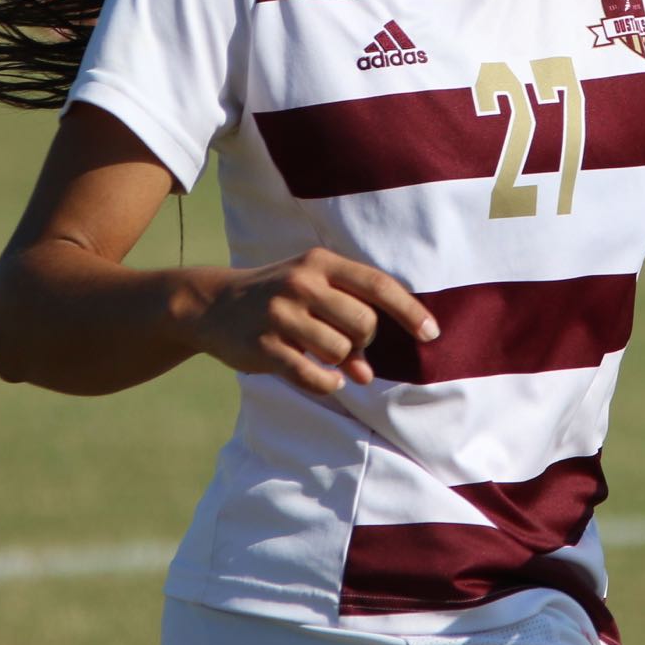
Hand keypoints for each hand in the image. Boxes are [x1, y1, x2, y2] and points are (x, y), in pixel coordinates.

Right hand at [189, 248, 438, 395]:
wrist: (213, 304)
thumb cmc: (279, 300)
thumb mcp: (313, 295)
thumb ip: (346, 324)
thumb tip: (367, 375)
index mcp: (320, 262)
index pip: (377, 284)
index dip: (409, 310)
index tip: (432, 333)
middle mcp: (301, 282)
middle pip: (363, 322)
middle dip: (364, 341)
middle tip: (348, 343)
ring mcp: (280, 313)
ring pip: (339, 351)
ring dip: (341, 361)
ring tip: (322, 353)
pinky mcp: (263, 345)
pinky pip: (311, 374)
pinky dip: (326, 382)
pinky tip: (327, 379)